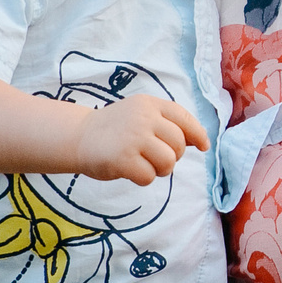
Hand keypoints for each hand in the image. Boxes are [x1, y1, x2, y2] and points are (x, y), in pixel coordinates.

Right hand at [74, 94, 208, 184]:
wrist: (78, 136)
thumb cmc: (114, 129)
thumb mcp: (140, 115)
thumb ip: (167, 123)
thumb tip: (201, 140)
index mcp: (150, 104)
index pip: (184, 118)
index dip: (197, 134)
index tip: (203, 146)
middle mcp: (144, 118)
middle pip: (179, 145)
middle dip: (173, 156)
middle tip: (155, 158)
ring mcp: (133, 138)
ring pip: (168, 162)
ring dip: (160, 170)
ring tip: (145, 165)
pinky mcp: (123, 159)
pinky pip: (149, 177)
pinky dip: (143, 178)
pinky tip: (130, 171)